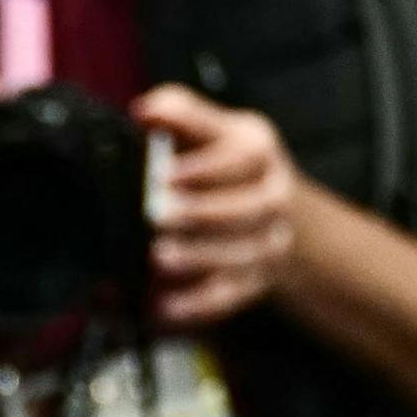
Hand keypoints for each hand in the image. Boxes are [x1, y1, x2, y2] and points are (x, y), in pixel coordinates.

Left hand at [135, 84, 300, 328]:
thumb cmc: (223, 161)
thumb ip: (178, 113)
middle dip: (200, 214)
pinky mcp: (253, 281)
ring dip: (198, 259)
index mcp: (257, 151)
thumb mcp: (207, 128)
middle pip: (246, 209)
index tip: (165, 174)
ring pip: (240, 255)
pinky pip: (228, 297)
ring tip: (158, 259)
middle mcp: (271, 197)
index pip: (240, 158)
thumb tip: (146, 110)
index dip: (202, 167)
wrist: (270, 207)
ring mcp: (267, 242)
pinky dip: (196, 305)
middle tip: (157, 217)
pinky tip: (161, 306)